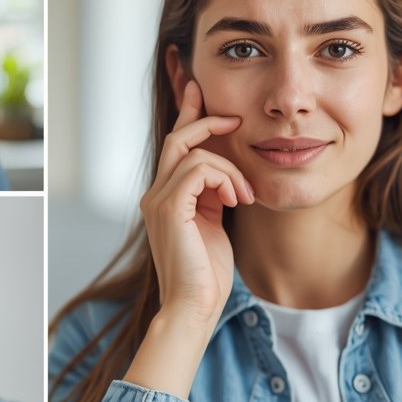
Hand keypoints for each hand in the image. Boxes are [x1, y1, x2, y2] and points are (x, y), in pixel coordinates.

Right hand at [140, 80, 253, 333]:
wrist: (194, 307)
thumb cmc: (207, 274)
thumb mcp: (213, 224)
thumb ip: (212, 196)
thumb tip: (227, 175)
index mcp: (166, 197)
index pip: (176, 146)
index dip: (190, 117)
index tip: (204, 95)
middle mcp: (156, 194)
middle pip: (178, 138)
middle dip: (204, 118)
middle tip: (235, 117)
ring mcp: (159, 200)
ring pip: (192, 152)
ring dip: (228, 167)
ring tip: (245, 195)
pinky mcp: (169, 209)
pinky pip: (197, 170)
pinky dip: (223, 178)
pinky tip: (237, 199)